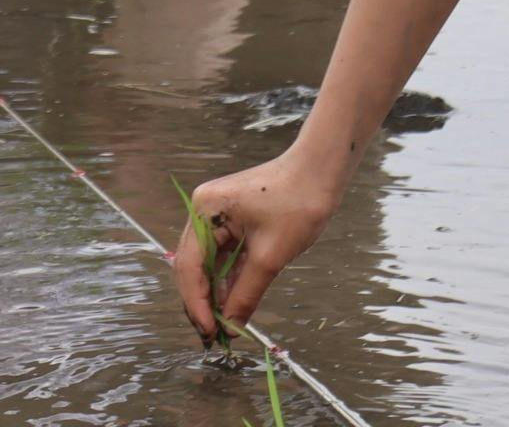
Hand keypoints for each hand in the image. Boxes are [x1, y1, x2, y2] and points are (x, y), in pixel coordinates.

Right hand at [172, 154, 340, 343]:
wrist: (319, 173)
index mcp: (204, 212)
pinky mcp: (229, 218)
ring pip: (206, 262)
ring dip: (213, 293)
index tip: (210, 333)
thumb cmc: (297, 207)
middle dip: (201, 301)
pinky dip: (226, 279)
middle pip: (192, 264)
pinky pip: (221, 254)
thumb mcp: (271, 257)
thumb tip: (231, 327)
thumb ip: (246, 294)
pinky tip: (231, 303)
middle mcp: (202, 211)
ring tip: (223, 324)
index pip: (189, 266)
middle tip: (213, 335)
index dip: (197, 303)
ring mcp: (214, 213)